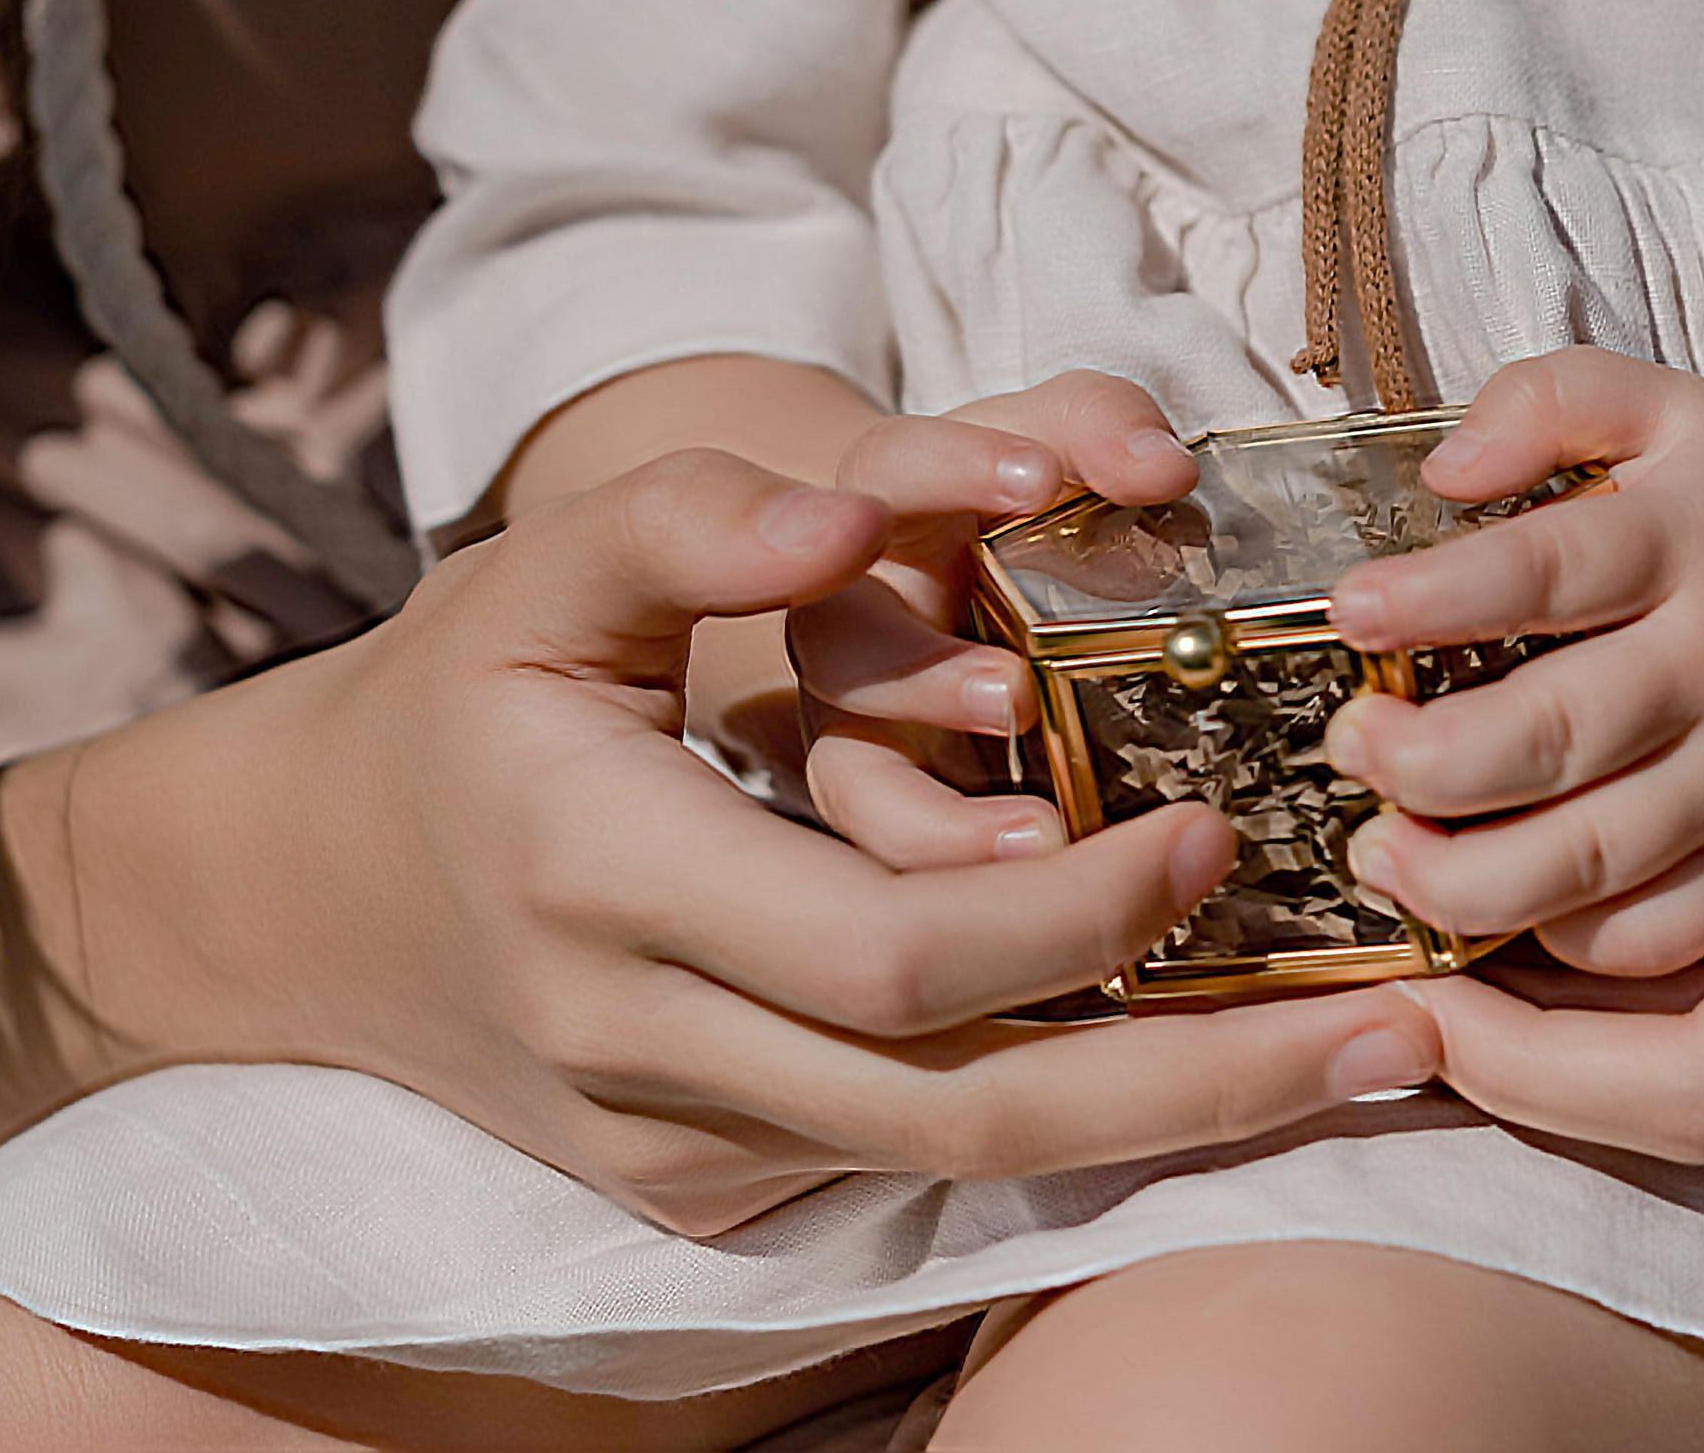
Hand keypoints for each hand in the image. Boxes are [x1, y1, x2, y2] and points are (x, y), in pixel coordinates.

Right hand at [14, 448, 1433, 1237]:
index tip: (1222, 840)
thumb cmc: (452, 704)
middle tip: (1399, 1023)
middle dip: (1199, 1083)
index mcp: (610, 888)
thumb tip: (856, 513)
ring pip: (964, 1167)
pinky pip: (920, 1161)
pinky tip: (1213, 1055)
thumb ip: (689, 520)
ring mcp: (683, 1153)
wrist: (305, 903)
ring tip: (1372, 1062)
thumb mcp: (536, 572)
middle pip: (967, 1111)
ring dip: (1176, 1127)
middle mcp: (650, 1057)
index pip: (887, 957)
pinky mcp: (713, 1190)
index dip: (1073, 915)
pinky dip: (1075, 1114)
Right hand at [792, 373, 1197, 865]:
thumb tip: (1160, 467)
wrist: (978, 586)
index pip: (896, 464)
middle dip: (920, 675)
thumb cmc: (1023, 502)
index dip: (956, 467)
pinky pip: (900, 872)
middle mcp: (853, 615)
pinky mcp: (890, 811)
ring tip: (1037, 836)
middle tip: (1013, 695)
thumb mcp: (1063, 436)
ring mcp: (859, 723)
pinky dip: (964, 891)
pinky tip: (1044, 902)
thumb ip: (1104, 426)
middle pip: (840, 643)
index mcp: (890, 499)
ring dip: (933, 820)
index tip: (1037, 479)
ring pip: (851, 781)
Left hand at [1323, 350, 1703, 972]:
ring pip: (1593, 855)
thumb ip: (1546, 401)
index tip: (1349, 614)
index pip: (1547, 569)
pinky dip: (1563, 939)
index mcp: (1690, 536)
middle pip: (1556, 732)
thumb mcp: (1651, 409)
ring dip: (1462, 873)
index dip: (1435, 596)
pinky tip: (1494, 907)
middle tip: (1350, 745)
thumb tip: (1449, 468)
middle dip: (1424, 758)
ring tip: (1380, 849)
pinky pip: (1657, 935)